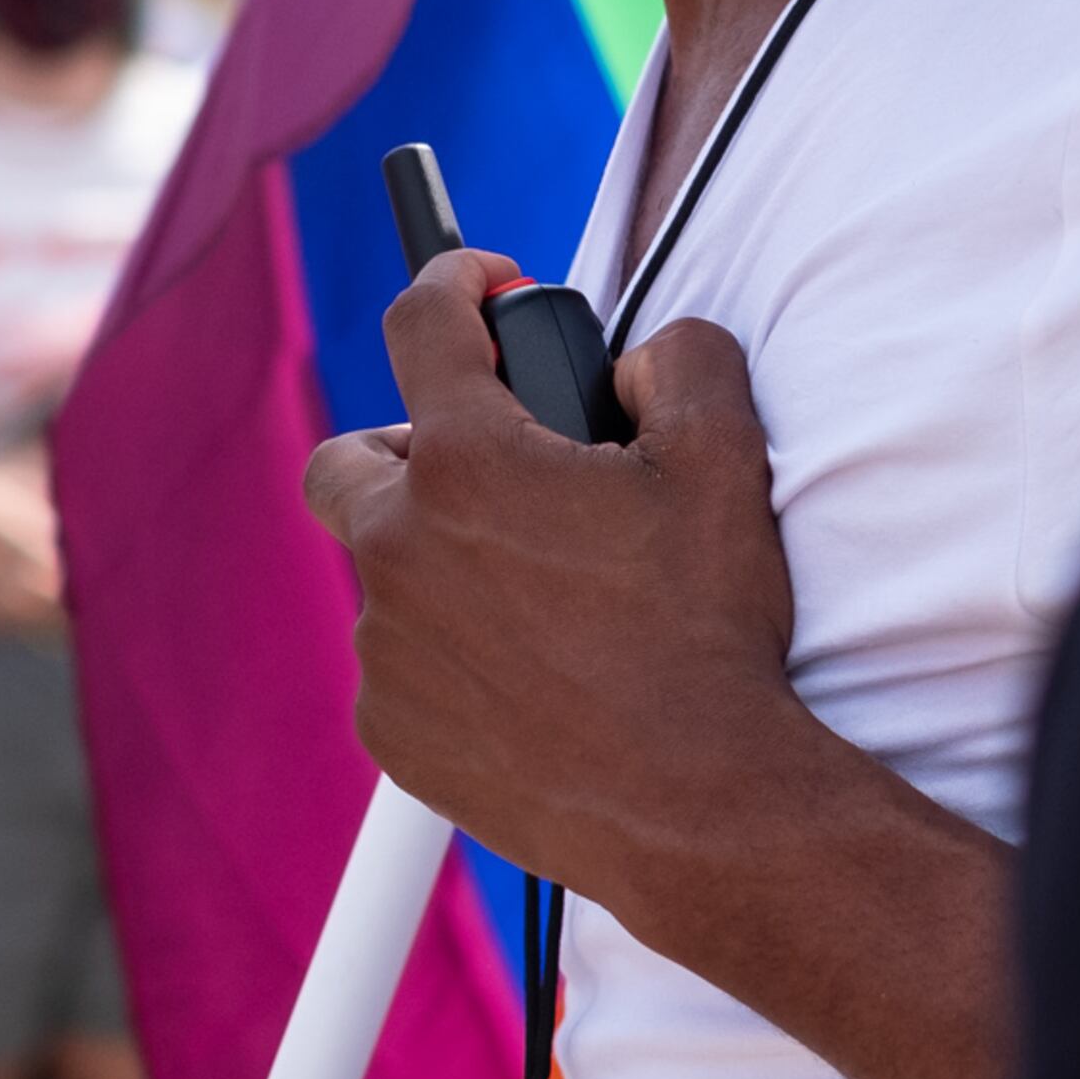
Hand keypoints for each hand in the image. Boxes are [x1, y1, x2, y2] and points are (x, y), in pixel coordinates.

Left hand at [299, 251, 797, 926]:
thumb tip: (641, 358)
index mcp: (471, 462)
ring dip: (446, 555)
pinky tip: (538, 665)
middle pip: (350, 457)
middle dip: (410, 443)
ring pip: (387, 567)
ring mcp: (387, 643)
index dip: (454, 281)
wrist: (695, 797)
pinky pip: (403, 659)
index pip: (423, 324)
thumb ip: (684, 360)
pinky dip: (453, 646)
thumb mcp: (729, 461)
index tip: (480, 285)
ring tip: (547, 590)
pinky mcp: (393, 725)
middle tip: (496, 467)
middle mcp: (402, 545)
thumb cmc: (707, 633)